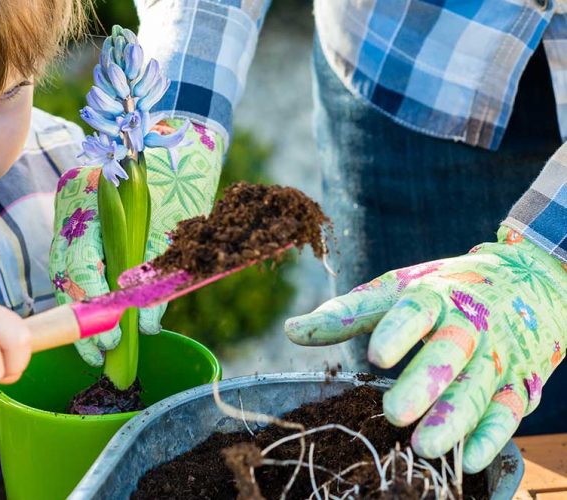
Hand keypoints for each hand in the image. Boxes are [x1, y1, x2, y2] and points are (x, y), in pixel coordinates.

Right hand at [50, 118, 222, 365]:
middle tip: (101, 352)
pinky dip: (90, 293)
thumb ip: (159, 266)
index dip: (91, 301)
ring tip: (99, 349)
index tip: (108, 334)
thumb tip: (148, 322)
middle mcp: (72, 204)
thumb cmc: (180, 165)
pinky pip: (79, 263)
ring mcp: (74, 213)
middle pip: (64, 269)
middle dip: (81, 316)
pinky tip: (101, 320)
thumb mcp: (176, 214)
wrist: (184, 131)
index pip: (77, 257)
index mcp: (88, 194)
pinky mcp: (85, 223)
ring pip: (67, 270)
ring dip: (82, 310)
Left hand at [285, 227, 566, 471]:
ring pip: (478, 388)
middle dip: (424, 384)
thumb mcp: (396, 290)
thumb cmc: (445, 290)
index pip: (417, 311)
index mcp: (435, 296)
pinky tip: (470, 458)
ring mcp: (497, 356)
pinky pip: (508, 412)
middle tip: (394, 413)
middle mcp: (470, 326)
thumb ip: (347, 314)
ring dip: (454, 418)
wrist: (529, 280)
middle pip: (449, 354)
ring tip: (425, 446)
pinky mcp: (519, 384)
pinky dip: (492, 436)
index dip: (398, 332)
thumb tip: (290, 331)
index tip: (376, 355)